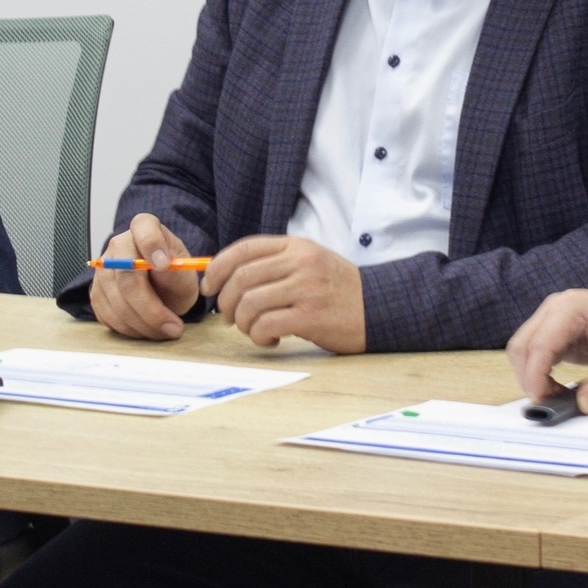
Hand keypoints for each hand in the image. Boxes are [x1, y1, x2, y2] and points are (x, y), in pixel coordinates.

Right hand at [89, 214, 202, 339]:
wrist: (163, 292)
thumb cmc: (176, 278)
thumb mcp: (185, 273)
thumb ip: (175, 270)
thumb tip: (162, 265)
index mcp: (145, 228)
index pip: (143, 228)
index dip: (152, 244)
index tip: (164, 264)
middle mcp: (119, 244)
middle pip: (126, 276)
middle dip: (151, 308)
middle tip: (174, 327)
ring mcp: (103, 269)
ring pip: (116, 301)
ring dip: (143, 324)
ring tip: (166, 332)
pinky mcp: (96, 293)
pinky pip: (108, 315)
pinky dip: (130, 329)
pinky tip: (148, 330)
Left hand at [203, 236, 365, 352]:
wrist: (379, 308)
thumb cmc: (338, 290)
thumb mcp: (309, 263)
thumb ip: (275, 265)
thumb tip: (227, 279)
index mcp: (296, 247)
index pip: (244, 249)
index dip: (218, 268)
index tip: (209, 286)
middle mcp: (300, 263)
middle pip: (241, 278)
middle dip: (225, 302)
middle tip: (229, 317)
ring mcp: (307, 288)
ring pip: (250, 303)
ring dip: (242, 323)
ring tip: (253, 330)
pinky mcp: (311, 316)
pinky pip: (266, 325)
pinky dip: (259, 337)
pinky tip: (270, 340)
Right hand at [506, 290, 587, 412]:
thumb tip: (584, 404)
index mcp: (571, 307)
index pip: (540, 343)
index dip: (535, 374)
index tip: (540, 399)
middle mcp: (554, 307)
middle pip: (522, 345)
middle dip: (528, 376)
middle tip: (546, 401)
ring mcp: (550, 316)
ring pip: (523, 349)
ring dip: (531, 375)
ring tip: (554, 394)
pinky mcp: (551, 329)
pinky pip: (533, 351)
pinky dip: (537, 371)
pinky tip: (554, 386)